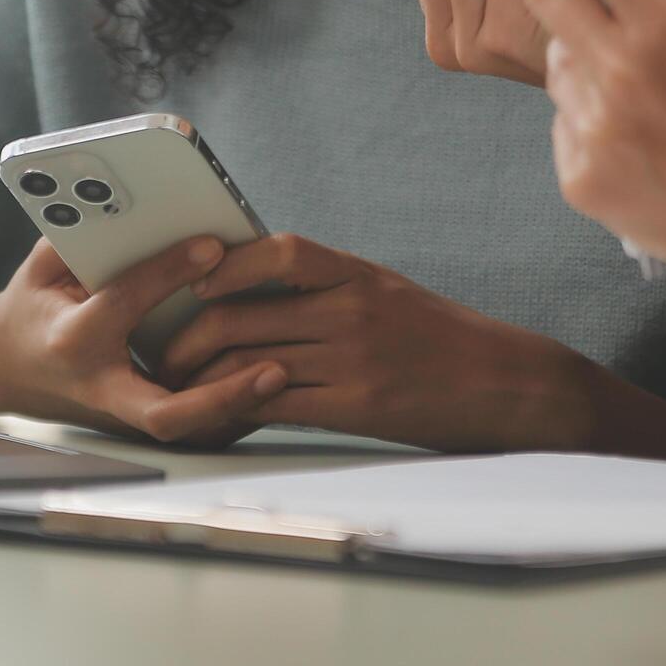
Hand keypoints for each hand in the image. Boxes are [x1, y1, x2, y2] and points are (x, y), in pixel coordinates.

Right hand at [0, 238, 286, 446]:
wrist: (4, 367)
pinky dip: (232, 408)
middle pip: (165, 412)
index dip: (167, 273)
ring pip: (189, 431)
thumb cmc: (32, 308)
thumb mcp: (43, 266)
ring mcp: (121, 415)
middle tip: (274, 368)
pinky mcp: (138, 424)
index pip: (124, 306)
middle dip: (221, 396)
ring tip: (286, 374)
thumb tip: (136, 204)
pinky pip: (194, 426)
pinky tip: (269, 384)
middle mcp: (99, 387)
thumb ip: (83, 235)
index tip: (212, 245)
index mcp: (71, 339)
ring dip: (238, 408)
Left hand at [154, 235, 665, 460]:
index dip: (223, 262)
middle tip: (158, 349)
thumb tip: (255, 287)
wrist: (507, 384)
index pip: (276, 249)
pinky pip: (274, 403)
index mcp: (356, 272)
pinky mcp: (357, 404)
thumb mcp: (386, 292)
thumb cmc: (442, 340)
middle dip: (187, 332)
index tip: (190, 277)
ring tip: (172, 386)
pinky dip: (234, 409)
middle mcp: (351, 307)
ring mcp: (353, 357)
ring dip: (198, 375)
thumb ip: (327, 286)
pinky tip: (215, 415)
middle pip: (243, 310)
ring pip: (248, 358)